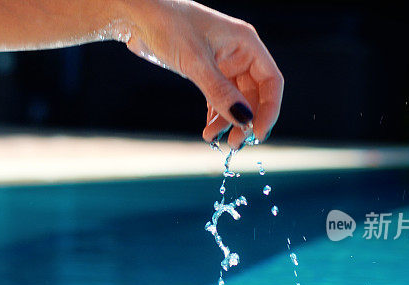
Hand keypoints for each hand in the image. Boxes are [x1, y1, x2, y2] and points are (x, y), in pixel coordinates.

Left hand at [121, 0, 282, 147]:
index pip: (271, 81)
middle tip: (235, 143)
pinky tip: (208, 131)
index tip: (257, 133)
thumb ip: (219, 92)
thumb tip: (243, 120)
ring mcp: (223, 63)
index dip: (269, 110)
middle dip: (246, 120)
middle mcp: (239, 54)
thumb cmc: (167, 25)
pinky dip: (215, 116)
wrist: (137, 16)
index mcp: (246, 43)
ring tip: (214, 140)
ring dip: (228, 122)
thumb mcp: (195, 61)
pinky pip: (219, 99)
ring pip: (236, 100)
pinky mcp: (206, 72)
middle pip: (255, 95)